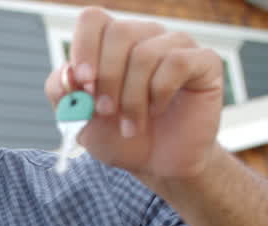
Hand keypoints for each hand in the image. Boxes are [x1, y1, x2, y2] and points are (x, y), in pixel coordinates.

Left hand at [45, 6, 224, 179]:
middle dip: (108, 78)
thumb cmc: (119, 137)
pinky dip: (160, 94)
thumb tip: (67, 71)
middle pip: (119, 32)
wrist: (157, 165)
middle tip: (107, 111)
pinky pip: (177, 63)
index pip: (93, 19)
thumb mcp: (79, 121)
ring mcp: (176, 45)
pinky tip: (158, 111)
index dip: (84, 48)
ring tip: (131, 125)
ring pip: (146, 54)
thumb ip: (63, 94)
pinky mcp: (204, 61)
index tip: (83, 83)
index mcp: (111, 43)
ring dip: (133, 98)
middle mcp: (144, 36)